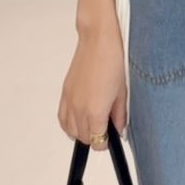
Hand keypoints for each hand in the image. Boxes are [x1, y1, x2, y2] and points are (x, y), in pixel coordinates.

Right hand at [58, 23, 128, 147]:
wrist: (98, 41)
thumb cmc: (113, 62)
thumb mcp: (122, 93)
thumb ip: (119, 116)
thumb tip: (119, 129)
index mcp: (95, 111)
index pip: (97, 141)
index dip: (105, 142)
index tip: (111, 138)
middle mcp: (79, 108)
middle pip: (83, 138)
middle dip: (95, 138)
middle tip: (106, 129)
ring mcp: (69, 100)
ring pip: (70, 130)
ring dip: (81, 132)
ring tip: (93, 123)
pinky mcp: (65, 92)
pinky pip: (62, 117)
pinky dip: (69, 123)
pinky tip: (80, 117)